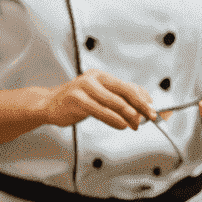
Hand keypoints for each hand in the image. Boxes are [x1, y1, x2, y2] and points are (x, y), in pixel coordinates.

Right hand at [37, 70, 155, 130]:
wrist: (47, 104)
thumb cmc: (75, 102)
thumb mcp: (97, 98)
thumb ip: (117, 100)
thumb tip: (142, 108)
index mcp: (100, 76)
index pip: (128, 86)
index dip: (143, 98)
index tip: (153, 110)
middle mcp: (92, 78)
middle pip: (124, 91)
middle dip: (140, 106)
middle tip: (149, 118)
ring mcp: (83, 87)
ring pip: (114, 102)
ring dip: (128, 115)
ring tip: (135, 125)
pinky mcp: (75, 99)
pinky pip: (100, 110)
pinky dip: (114, 119)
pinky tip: (121, 125)